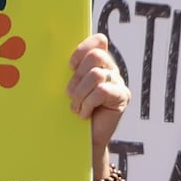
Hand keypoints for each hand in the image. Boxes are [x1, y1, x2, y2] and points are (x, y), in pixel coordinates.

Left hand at [68, 33, 127, 157]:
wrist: (83, 139)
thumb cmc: (73, 111)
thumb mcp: (70, 87)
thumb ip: (70, 71)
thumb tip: (58, 58)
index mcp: (98, 62)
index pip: (98, 41)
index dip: (83, 49)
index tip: (70, 65)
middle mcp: (111, 69)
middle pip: (95, 56)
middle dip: (78, 76)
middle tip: (71, 94)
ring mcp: (119, 82)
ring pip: (96, 75)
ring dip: (80, 94)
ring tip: (76, 107)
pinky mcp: (122, 96)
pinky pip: (102, 91)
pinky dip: (88, 103)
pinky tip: (85, 113)